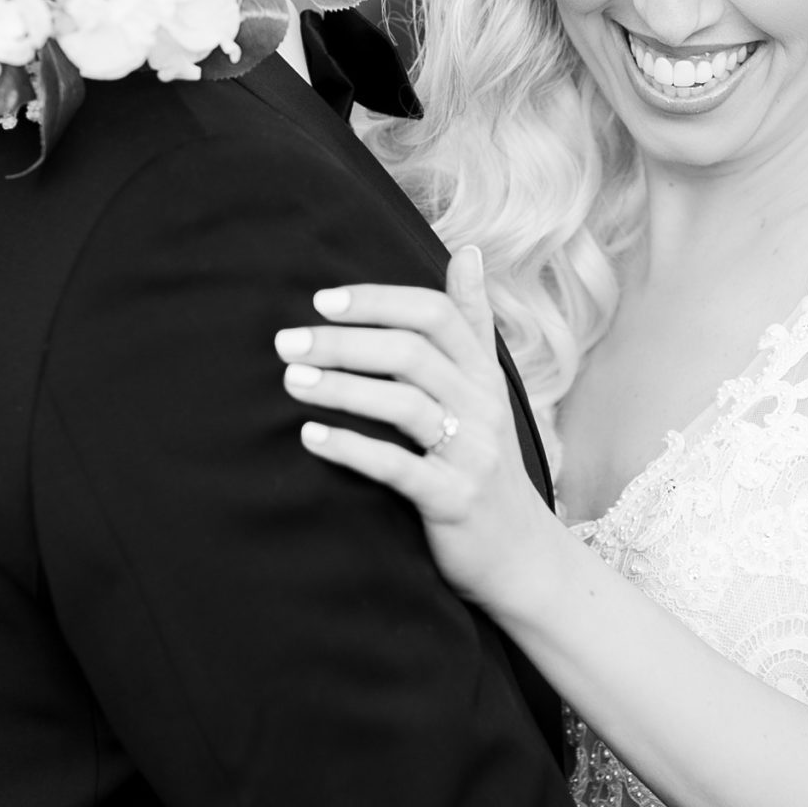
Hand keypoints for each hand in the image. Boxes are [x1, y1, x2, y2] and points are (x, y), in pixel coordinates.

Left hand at [275, 246, 553, 608]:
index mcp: (484, 374)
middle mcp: (483, 407)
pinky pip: (399, 468)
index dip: (378, 301)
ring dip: (342, 388)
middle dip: (344, 343)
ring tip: (291, 382)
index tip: (321, 300)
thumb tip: (468, 251)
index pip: (435, 315)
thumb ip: (473, 322)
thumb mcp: (488, 389)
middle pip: (412, 354)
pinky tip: (311, 437)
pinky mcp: (454, 501)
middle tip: (286, 342)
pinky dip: (352, 448)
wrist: (521, 555)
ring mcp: (472, 455)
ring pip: (405, 405)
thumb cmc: (486, 462)